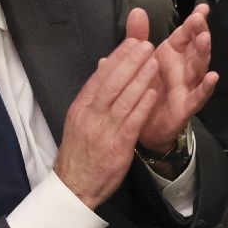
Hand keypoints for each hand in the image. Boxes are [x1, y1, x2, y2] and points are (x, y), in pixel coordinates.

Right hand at [53, 13, 162, 207]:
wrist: (74, 186)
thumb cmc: (80, 150)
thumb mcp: (80, 119)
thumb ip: (94, 93)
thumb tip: (104, 64)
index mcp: (81, 107)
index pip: (100, 77)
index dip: (118, 57)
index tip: (133, 41)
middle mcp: (90, 116)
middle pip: (111, 83)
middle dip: (130, 62)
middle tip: (147, 45)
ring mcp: (103, 132)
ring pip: (122, 100)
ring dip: (140, 79)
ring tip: (154, 61)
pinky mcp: (116, 148)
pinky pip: (131, 123)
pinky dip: (142, 106)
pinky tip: (153, 93)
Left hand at [135, 5, 218, 157]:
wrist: (141, 126)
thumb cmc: (145, 89)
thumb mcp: (138, 60)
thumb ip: (138, 36)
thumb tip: (137, 11)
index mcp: (172, 55)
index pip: (185, 34)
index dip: (193, 21)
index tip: (202, 8)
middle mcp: (183, 68)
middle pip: (195, 48)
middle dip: (199, 32)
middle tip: (200, 19)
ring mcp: (187, 86)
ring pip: (199, 68)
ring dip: (203, 53)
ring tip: (205, 39)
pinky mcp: (186, 106)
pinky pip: (198, 96)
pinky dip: (206, 87)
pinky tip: (213, 77)